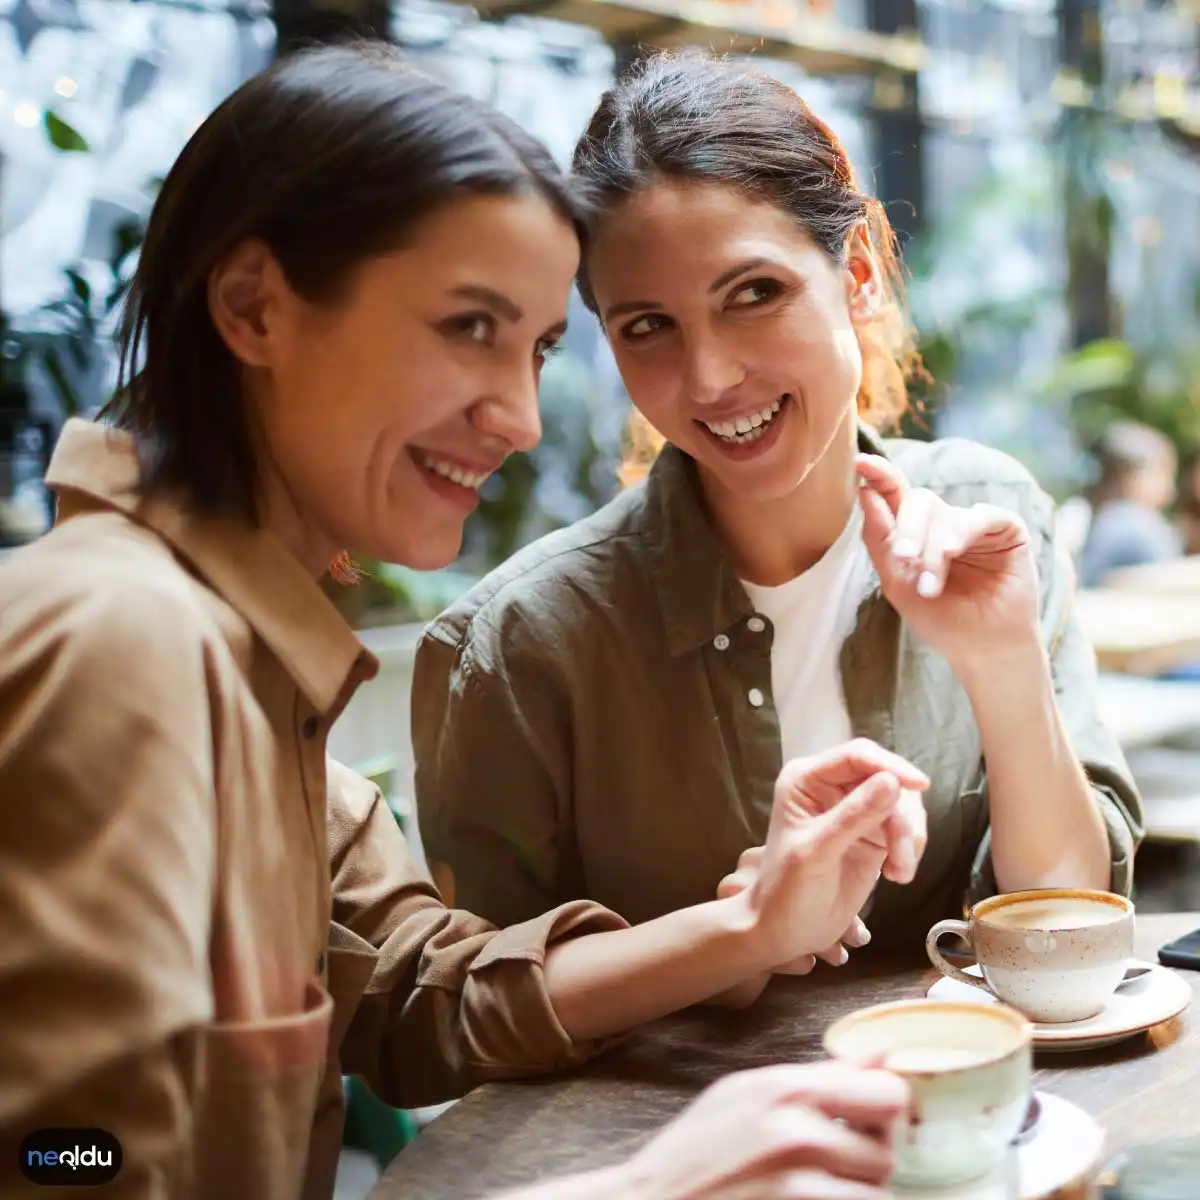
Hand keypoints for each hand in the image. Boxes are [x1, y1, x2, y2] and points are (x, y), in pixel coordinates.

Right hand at [616, 1063, 906, 1199]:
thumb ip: (817, 1077)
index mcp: (784, 1088)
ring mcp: (797, 1185)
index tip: (867, 1123)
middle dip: (870, 1162)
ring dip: (853, 1196)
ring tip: (814, 1189)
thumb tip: (883, 1054)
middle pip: (886, 1152)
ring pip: (875, 1196)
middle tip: (839, 1166)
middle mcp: (796, 1132)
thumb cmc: (696, 1152)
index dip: (884, 1112)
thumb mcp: (746, 1093)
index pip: (886, 1092)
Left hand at [748, 740, 929, 970]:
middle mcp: (832, 787)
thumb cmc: (786, 889)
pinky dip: (909, 850)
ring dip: (908, 837)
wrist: (786, 930)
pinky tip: (898, 875)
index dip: (890, 766)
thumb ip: (853, 816)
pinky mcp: (873, 834)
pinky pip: (905, 828)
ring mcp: (855, 810)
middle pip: (887, 778)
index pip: (856, 756)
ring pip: (902, 804)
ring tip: (900, 872)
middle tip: (901, 856)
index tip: (919, 785)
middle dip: (902, 816)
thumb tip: (893, 782)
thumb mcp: (816, 851)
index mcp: (806, 779)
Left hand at [855, 454, 1039, 674]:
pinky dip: (961, 533)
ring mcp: (975, 524)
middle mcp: (944, 522)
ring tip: (929, 585)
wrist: (982, 650)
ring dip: (933, 549)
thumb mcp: (897, 581)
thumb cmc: (940, 619)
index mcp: (916, 532)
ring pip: (945, 514)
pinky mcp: (1007, 530)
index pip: (896, 495)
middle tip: (903, 559)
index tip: (861, 462)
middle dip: (907, 530)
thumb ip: (880, 539)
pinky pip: (981, 516)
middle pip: (918, 501)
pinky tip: (952, 553)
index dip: (879, 475)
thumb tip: (866, 490)